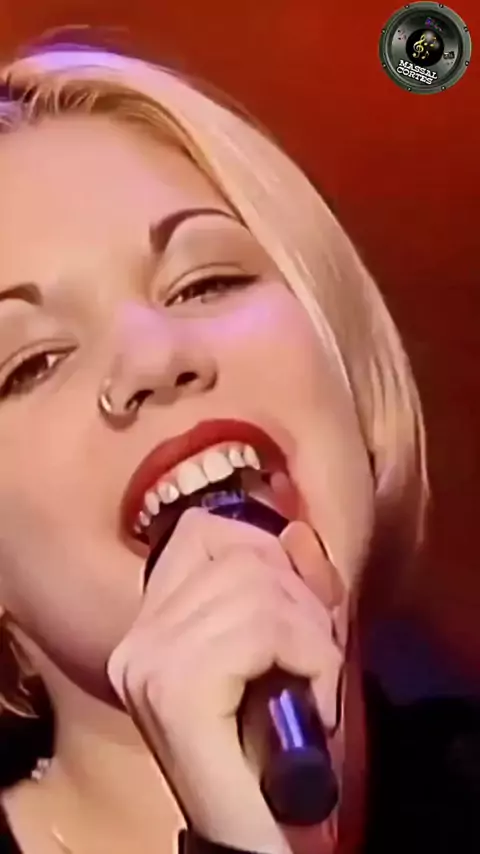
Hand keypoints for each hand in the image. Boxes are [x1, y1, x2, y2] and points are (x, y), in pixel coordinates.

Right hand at [108, 508, 344, 852]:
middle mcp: (138, 637)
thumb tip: (296, 533)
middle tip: (314, 658)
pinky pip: (267, 629)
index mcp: (150, 623)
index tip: (293, 604)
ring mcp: (150, 660)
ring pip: (260, 590)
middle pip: (242, 556)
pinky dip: (314, 659)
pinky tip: (315, 698)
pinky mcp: (176, 688)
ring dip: (313, 636)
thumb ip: (289, 586)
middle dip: (303, 599)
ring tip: (314, 682)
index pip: (203, 532)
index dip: (264, 551)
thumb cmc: (273, 747)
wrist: (255, 836)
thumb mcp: (286, 646)